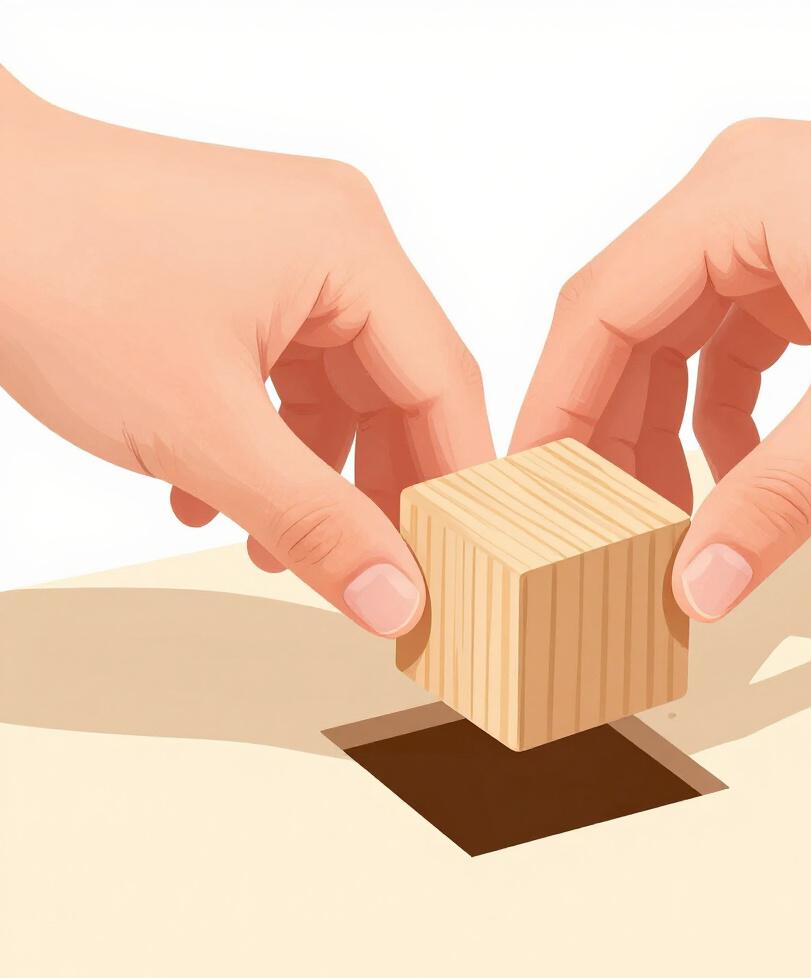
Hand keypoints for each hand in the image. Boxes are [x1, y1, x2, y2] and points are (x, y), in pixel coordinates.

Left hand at [0, 70, 493, 635]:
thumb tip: (396, 600)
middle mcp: (337, 241)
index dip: (453, 487)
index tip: (454, 566)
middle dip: (376, 490)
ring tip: (271, 547)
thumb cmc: (54, 276)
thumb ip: (314, 524)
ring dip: (310, 476)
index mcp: (353, 250)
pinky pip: (286, 373)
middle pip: (397, 390)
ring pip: (338, 390)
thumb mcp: (203, 429)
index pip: (444, 386)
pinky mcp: (243, 274)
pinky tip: (210, 490)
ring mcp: (288, 254)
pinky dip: (263, 440)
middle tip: (372, 574)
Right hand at [513, 118, 810, 620]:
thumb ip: (780, 497)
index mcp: (731, 200)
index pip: (597, 311)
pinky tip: (736, 474)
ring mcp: (769, 236)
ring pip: (674, 346)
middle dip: (610, 435)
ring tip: (664, 515)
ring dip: (664, 434)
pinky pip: (728, 352)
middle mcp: (735, 206)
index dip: (553, 407)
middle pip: (626, 333)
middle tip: (597, 523)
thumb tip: (699, 584)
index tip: (528, 488)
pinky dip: (722, 419)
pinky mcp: (803, 271)